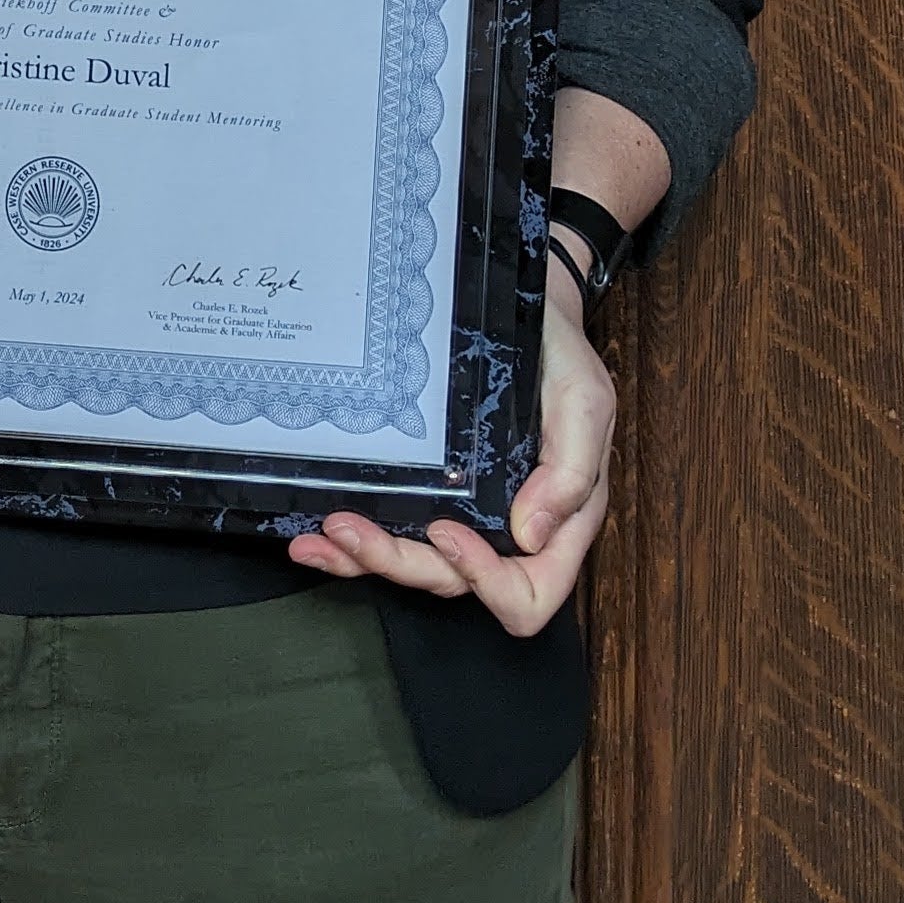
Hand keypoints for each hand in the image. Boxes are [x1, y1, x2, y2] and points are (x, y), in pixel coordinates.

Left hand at [285, 260, 614, 636]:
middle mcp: (510, 531)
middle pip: (457, 583)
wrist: (527, 311)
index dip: (488, 581)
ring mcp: (468, 517)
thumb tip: (532, 535)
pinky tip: (318, 537)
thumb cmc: (561, 357)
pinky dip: (354, 547)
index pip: (532, 591)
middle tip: (351, 528)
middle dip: (401, 563)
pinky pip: (395, 535)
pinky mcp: (431, 496)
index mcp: (560, 522)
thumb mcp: (585, 401)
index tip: (447, 532)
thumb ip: (571, 471)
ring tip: (325, 534)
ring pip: (417, 567)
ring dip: (367, 559)